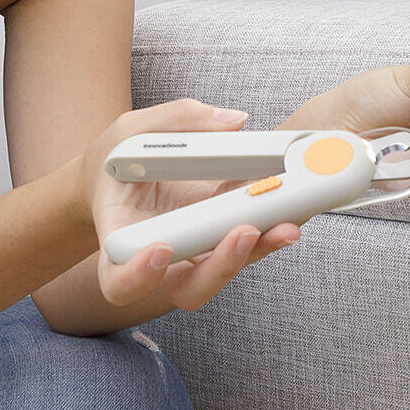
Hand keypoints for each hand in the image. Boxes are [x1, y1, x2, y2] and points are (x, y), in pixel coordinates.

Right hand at [78, 99, 301, 308]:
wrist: (123, 174)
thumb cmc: (119, 159)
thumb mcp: (132, 131)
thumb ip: (178, 120)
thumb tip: (235, 122)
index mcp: (120, 241)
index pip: (118, 280)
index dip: (138, 276)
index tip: (160, 249)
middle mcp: (158, 262)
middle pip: (187, 288)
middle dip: (221, 266)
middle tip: (244, 232)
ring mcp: (193, 255)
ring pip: (226, 271)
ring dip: (258, 250)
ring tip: (285, 223)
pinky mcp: (221, 239)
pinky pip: (247, 243)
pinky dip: (270, 225)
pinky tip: (290, 203)